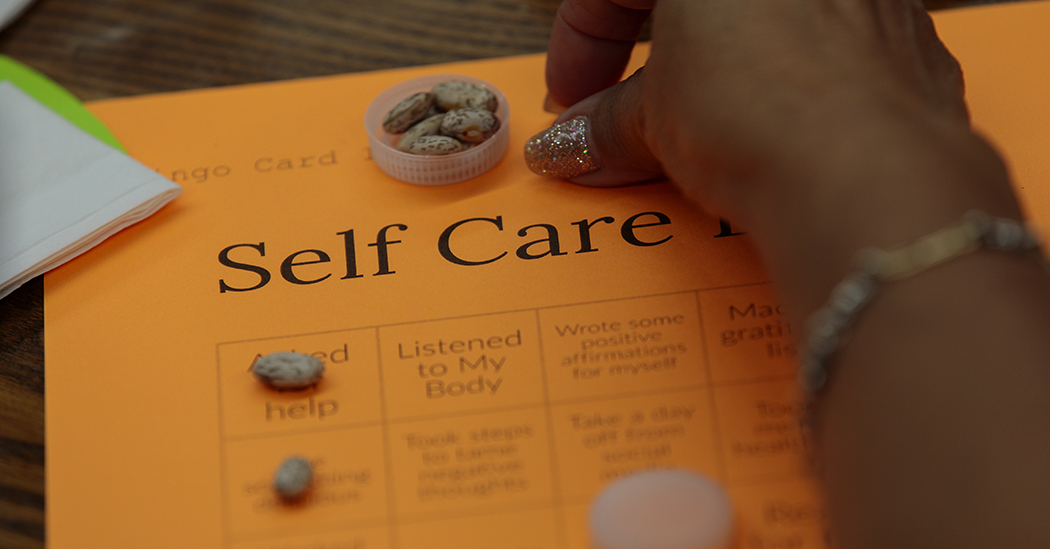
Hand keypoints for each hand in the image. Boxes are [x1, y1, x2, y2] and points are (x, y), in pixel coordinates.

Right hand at [529, 0, 1020, 317]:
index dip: (580, 39)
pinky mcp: (903, 31)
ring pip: (762, 22)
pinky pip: (820, 46)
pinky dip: (782, 83)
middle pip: (692, 2)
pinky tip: (769, 135)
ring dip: (715, 75)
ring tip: (695, 140)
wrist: (867, 168)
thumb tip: (571, 144)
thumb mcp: (653, 115)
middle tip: (619, 122)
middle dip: (644, 63)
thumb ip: (607, 122)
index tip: (570, 95)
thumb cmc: (757, 105)